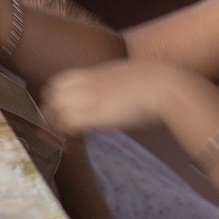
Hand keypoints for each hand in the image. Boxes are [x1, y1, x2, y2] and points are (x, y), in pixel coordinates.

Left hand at [41, 60, 193, 135]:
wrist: (168, 86)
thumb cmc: (161, 84)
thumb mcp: (133, 79)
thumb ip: (119, 87)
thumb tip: (119, 100)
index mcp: (99, 72)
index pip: (61, 80)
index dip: (57, 97)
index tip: (64, 113)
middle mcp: (90, 81)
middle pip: (51, 92)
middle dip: (51, 110)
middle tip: (61, 130)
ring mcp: (90, 96)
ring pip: (53, 108)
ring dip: (56, 126)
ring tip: (67, 141)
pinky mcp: (94, 113)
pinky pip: (66, 123)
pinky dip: (66, 136)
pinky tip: (75, 146)